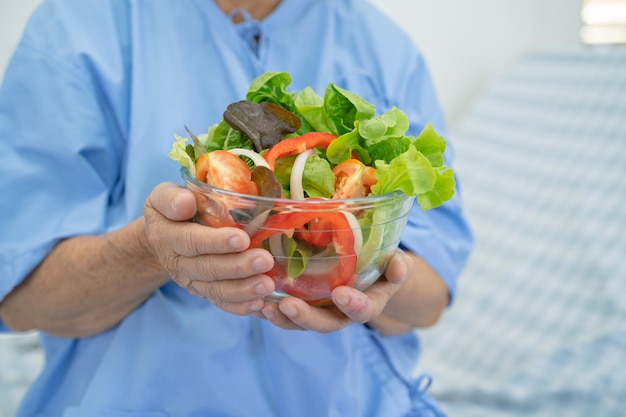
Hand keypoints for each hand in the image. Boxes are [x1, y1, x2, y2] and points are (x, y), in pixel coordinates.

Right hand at [143, 182, 275, 314]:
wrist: (163, 235)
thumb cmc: (173, 208)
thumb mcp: (163, 196)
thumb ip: (170, 198)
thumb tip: (186, 203)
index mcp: (168, 236)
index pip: (191, 241)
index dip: (216, 242)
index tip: (242, 239)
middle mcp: (178, 262)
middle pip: (208, 268)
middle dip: (238, 267)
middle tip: (265, 261)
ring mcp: (191, 280)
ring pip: (216, 289)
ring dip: (243, 289)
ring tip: (268, 285)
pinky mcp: (203, 291)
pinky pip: (220, 302)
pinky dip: (239, 306)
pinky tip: (259, 304)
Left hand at [253, 249, 413, 332]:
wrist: (367, 272)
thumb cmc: (382, 265)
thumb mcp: (395, 263)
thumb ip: (399, 266)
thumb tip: (400, 267)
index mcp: (367, 304)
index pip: (362, 310)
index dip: (354, 305)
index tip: (342, 294)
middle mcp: (342, 314)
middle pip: (325, 324)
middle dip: (306, 318)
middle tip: (288, 306)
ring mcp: (321, 312)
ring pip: (300, 322)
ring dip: (282, 317)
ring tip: (263, 306)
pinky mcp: (302, 306)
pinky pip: (285, 314)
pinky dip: (270, 310)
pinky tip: (254, 301)